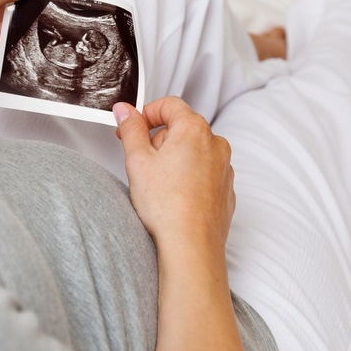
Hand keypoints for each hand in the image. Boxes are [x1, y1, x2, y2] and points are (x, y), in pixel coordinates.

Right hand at [113, 98, 235, 254]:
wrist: (192, 245)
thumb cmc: (168, 206)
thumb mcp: (138, 161)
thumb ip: (131, 129)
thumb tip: (125, 111)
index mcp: (195, 130)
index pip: (169, 105)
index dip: (146, 113)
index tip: (131, 127)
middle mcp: (216, 145)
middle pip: (181, 128)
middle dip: (158, 141)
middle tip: (141, 163)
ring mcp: (224, 168)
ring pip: (193, 152)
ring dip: (174, 160)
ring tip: (157, 185)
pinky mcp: (225, 190)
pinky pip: (203, 174)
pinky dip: (188, 179)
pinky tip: (173, 197)